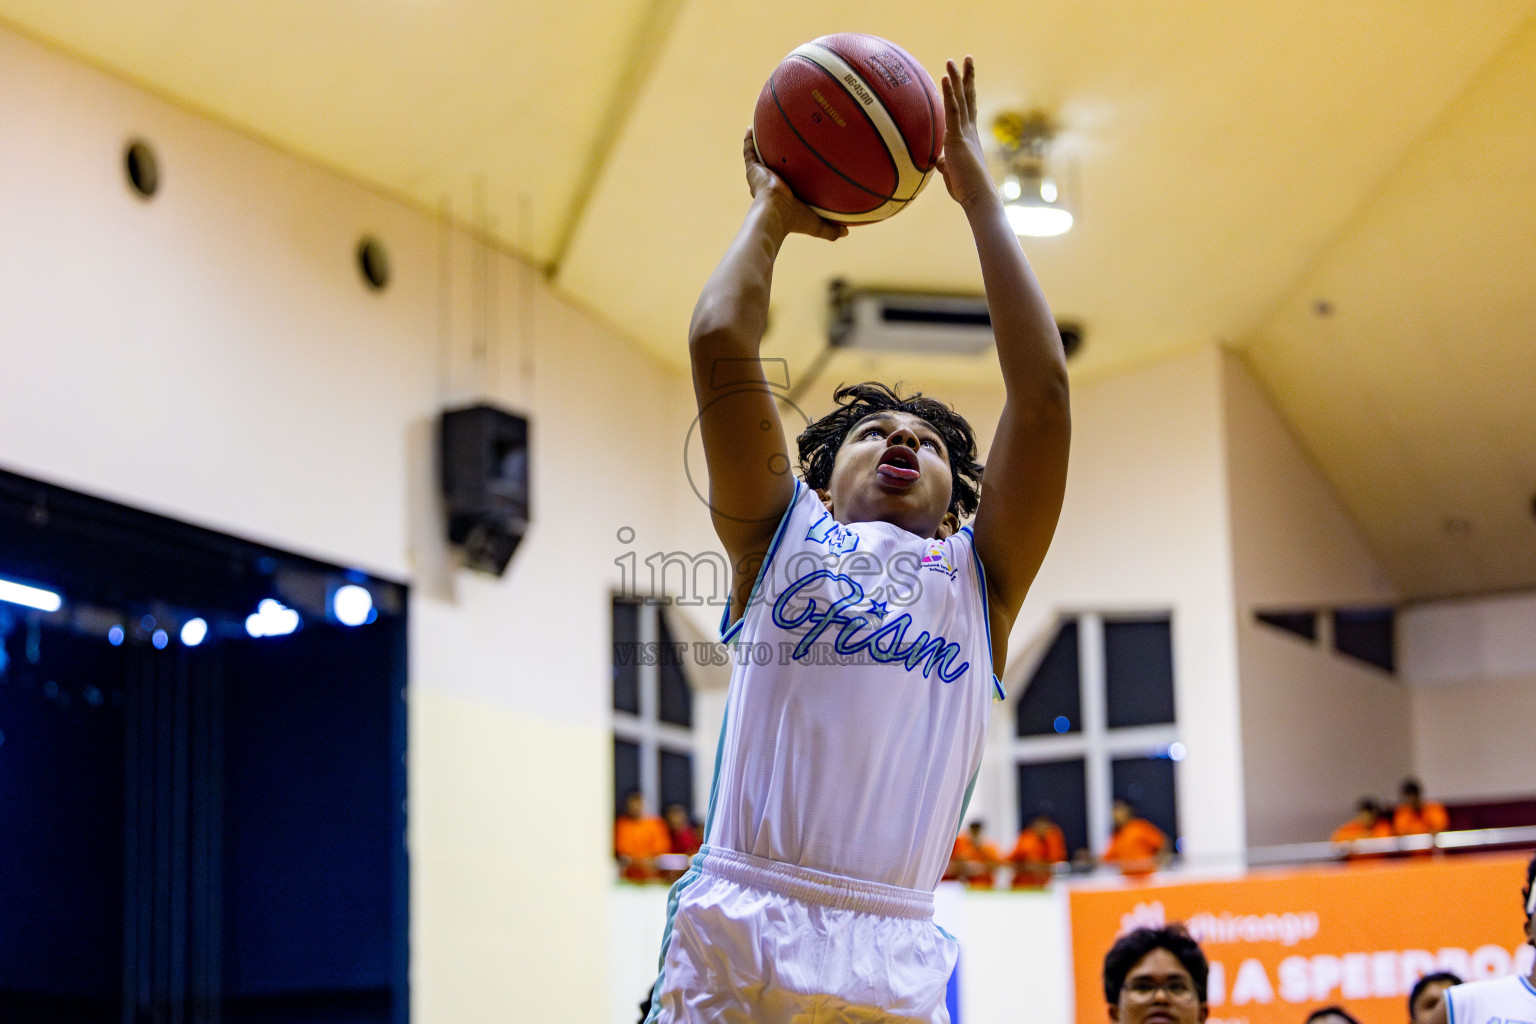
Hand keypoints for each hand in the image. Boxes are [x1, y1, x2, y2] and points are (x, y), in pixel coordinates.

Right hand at [742, 129, 847, 240]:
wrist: (774, 213)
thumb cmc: (794, 220)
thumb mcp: (816, 224)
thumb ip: (831, 230)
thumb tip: (846, 232)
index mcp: (781, 196)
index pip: (785, 184)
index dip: (790, 176)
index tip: (798, 166)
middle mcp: (768, 186)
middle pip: (772, 169)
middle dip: (775, 159)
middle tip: (782, 146)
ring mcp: (760, 176)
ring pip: (759, 157)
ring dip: (760, 146)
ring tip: (764, 132)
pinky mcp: (753, 170)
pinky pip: (748, 151)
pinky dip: (748, 140)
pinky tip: (749, 128)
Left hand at [936, 57, 998, 211]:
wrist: (977, 196)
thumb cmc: (966, 189)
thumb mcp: (952, 172)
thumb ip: (946, 162)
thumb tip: (938, 160)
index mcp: (969, 137)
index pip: (968, 108)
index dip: (966, 91)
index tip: (966, 76)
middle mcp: (970, 130)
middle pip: (969, 97)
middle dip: (967, 76)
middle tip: (966, 57)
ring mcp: (965, 133)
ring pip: (961, 99)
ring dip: (956, 78)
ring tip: (952, 60)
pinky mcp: (957, 138)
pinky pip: (953, 111)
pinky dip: (949, 93)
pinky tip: (944, 78)